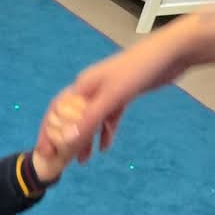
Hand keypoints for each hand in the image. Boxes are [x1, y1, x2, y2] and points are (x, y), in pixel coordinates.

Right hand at [35, 13, 212, 162]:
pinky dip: (105, 131)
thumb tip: (66, 141)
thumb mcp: (112, 97)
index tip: (44, 152)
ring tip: (83, 160)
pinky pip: (108, 117)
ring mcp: (107, 92)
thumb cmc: (137, 71)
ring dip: (86, 139)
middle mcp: (90, 89)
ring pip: (90, 120)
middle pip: (71, 118)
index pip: (56, 112)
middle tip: (62, 160)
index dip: (47, 132)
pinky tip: (106, 146)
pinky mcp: (122, 95)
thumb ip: (90, 119)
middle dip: (65, 140)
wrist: (170, 53)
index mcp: (82, 87)